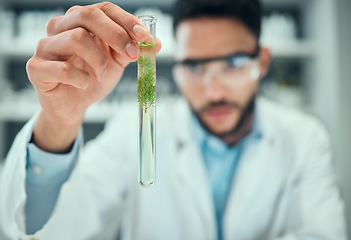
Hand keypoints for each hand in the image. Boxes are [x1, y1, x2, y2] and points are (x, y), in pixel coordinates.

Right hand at [26, 2, 160, 151]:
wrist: (73, 105)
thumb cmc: (93, 78)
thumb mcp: (117, 62)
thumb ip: (134, 50)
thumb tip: (157, 42)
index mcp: (80, 21)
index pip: (104, 9)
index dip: (126, 20)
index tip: (144, 37)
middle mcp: (60, 27)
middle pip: (88, 16)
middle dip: (116, 35)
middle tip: (132, 55)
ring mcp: (46, 46)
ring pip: (77, 39)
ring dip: (99, 61)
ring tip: (102, 75)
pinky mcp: (36, 68)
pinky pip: (62, 69)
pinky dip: (81, 79)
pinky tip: (85, 84)